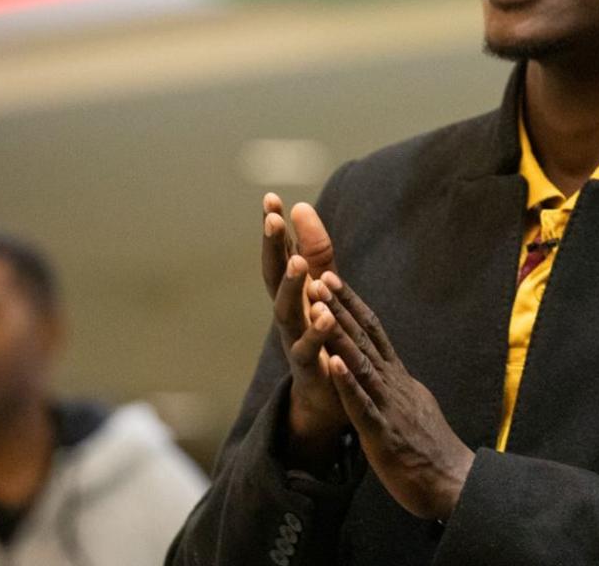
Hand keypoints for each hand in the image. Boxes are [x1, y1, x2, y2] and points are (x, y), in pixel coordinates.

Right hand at [261, 193, 344, 463]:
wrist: (328, 400)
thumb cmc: (322, 338)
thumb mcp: (322, 290)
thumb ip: (316, 251)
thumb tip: (300, 206)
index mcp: (292, 295)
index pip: (279, 256)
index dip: (274, 230)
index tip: (270, 199)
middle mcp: (288, 316)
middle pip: (274, 279)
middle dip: (273, 249)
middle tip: (273, 221)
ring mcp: (296, 342)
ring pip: (288, 314)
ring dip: (292, 288)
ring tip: (301, 264)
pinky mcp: (312, 370)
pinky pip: (311, 352)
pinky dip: (317, 336)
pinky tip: (325, 317)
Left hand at [317, 274, 472, 521]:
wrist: (455, 482)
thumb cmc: (431, 449)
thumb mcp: (412, 407)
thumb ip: (398, 387)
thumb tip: (391, 371)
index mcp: (398, 379)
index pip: (374, 332)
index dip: (352, 304)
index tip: (332, 278)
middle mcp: (394, 384)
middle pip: (364, 338)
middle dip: (339, 307)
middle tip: (318, 276)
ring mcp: (389, 407)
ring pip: (360, 363)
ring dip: (337, 334)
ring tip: (318, 307)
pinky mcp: (384, 434)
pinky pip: (362, 406)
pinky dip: (347, 384)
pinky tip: (332, 364)